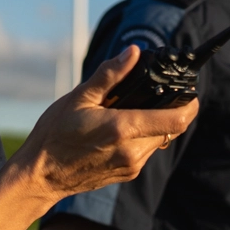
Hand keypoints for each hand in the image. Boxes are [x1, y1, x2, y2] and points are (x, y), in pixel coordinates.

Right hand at [9, 44, 197, 204]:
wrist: (39, 178)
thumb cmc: (54, 136)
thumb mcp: (79, 98)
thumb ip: (110, 76)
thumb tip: (133, 52)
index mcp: (123, 129)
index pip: (176, 119)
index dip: (190, 104)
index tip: (190, 92)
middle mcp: (133, 151)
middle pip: (170, 128)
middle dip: (167, 110)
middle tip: (150, 94)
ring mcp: (131, 166)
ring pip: (158, 140)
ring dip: (152, 124)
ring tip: (127, 111)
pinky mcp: (126, 174)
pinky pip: (145, 151)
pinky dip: (140, 137)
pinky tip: (118, 129)